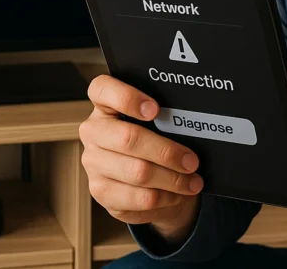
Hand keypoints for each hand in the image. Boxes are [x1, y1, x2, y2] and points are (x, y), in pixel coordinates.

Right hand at [79, 74, 203, 243]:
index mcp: (104, 104)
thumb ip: (165, 117)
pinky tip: (177, 194)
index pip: (102, 89)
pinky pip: (138, 197)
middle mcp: (93, 131)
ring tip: (192, 182)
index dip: (127, 97)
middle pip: (128, 138)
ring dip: (172, 179)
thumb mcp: (157, 123)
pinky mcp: (101, 191)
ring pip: (137, 172)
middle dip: (166, 152)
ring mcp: (93, 162)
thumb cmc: (154, 140)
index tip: (155, 109)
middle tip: (192, 161)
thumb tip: (192, 124)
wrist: (145, 180)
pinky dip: (165, 197)